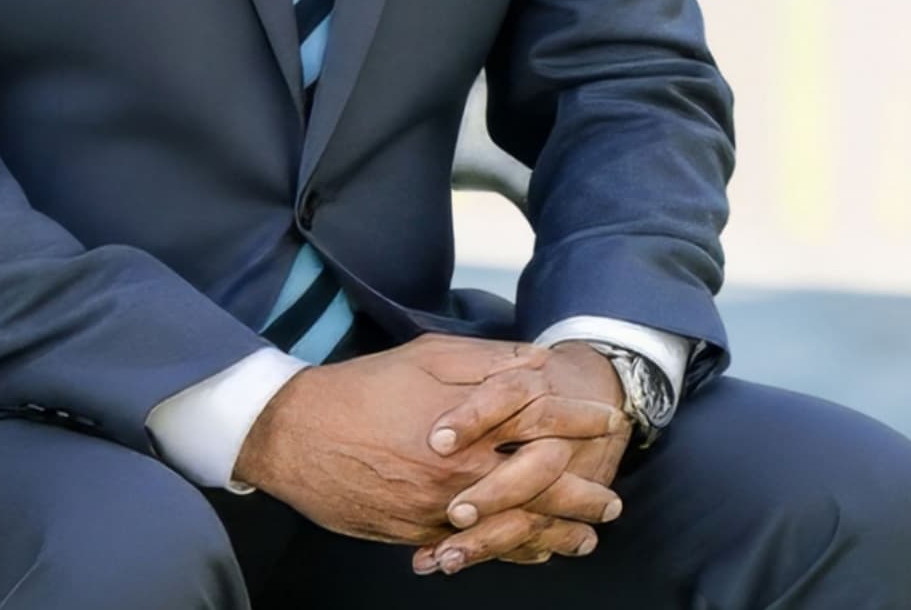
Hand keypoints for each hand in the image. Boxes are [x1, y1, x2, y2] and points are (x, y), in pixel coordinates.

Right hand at [232, 334, 624, 552]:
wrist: (297, 435)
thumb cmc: (362, 388)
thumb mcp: (425, 357)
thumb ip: (485, 361)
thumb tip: (536, 361)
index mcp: (469, 429)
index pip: (543, 428)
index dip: (579, 424)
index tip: (608, 423)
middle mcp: (461, 476)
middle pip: (539, 490)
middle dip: (582, 495)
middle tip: (612, 500)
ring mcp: (440, 511)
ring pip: (514, 529)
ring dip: (555, 534)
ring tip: (585, 539)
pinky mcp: (418, 534)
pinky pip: (476, 550)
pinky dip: (509, 552)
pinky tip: (530, 553)